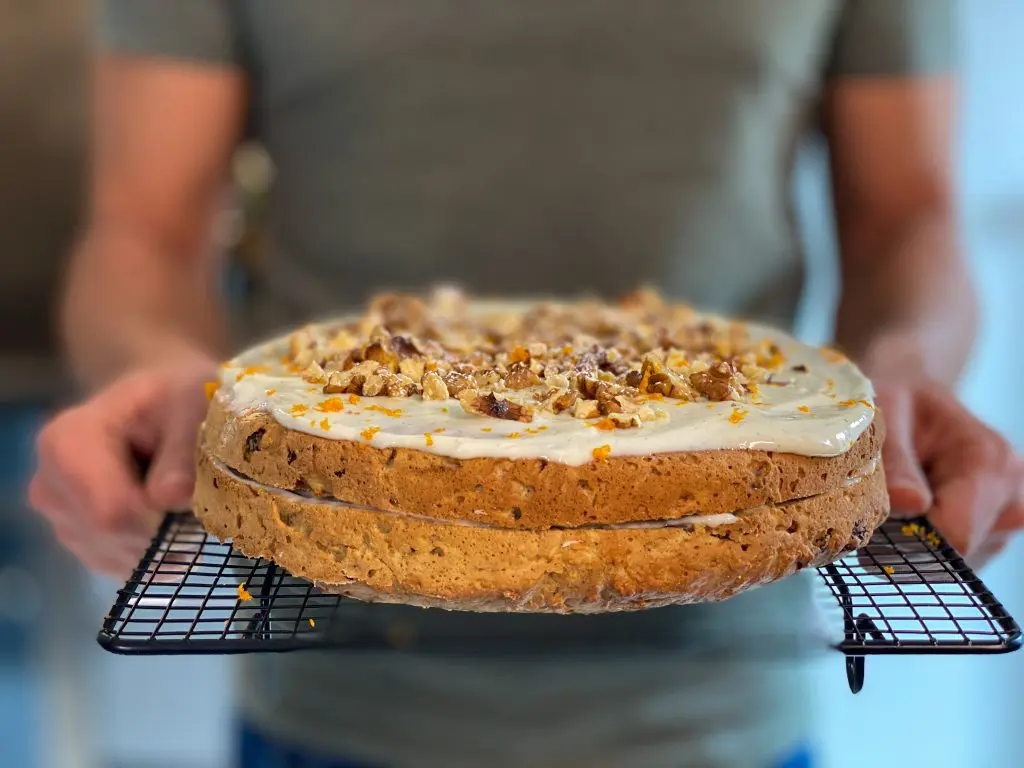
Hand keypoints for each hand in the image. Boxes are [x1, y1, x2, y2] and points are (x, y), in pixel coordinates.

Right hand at [29, 356, 216, 576]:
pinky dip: (163, 551)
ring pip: (123, 557)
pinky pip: (129, 566)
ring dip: (168, 539)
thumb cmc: (178, 397)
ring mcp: (64, 521)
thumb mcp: (192, 403)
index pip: (108, 510)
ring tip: (187, 500)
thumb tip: (172, 496)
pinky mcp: (86, 544)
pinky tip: (176, 518)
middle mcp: (51, 486)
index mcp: (67, 442)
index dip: (160, 517)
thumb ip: (183, 448)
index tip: (195, 497)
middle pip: (114, 537)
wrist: (165, 405)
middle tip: (201, 497)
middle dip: (168, 527)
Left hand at [877, 379, 1023, 567]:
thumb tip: (908, 503)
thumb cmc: (897, 399)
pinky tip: (910, 509)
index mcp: (989, 461)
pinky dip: (922, 542)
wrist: (912, 395)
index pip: (957, 532)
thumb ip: (895, 460)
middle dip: (908, 538)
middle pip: (954, 551)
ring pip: (952, 559)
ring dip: (913, 540)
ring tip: (896, 497)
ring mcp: (1007, 515)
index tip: (873, 519)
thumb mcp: (886, 414)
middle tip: (877, 504)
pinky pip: (951, 557)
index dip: (908, 537)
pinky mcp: (994, 531)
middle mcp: (1012, 492)